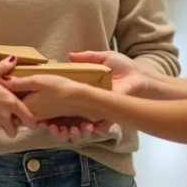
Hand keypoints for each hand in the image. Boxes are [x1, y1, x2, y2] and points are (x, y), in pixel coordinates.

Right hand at [0, 57, 35, 137]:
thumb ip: (2, 67)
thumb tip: (13, 59)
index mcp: (9, 101)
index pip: (27, 116)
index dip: (30, 120)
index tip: (31, 121)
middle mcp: (4, 115)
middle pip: (15, 128)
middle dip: (14, 125)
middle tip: (9, 117)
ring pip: (3, 129)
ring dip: (2, 125)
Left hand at [3, 74, 94, 135]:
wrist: (79, 98)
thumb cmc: (59, 87)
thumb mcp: (37, 81)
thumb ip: (19, 83)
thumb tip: (1, 81)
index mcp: (24, 107)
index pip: (5, 105)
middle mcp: (29, 116)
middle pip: (11, 112)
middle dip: (5, 105)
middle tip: (3, 92)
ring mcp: (37, 118)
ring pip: (20, 114)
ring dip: (15, 107)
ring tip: (15, 95)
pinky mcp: (44, 117)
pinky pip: (30, 115)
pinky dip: (26, 109)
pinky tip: (30, 98)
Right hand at [36, 52, 157, 137]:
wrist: (144, 79)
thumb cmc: (127, 68)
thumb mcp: (106, 58)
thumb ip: (88, 57)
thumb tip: (69, 55)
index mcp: (87, 88)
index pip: (66, 100)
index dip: (53, 106)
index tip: (42, 109)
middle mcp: (90, 102)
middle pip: (67, 117)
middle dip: (56, 124)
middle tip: (48, 125)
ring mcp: (98, 112)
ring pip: (78, 126)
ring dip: (68, 129)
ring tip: (61, 129)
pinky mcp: (108, 117)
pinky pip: (95, 128)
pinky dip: (88, 130)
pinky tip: (83, 128)